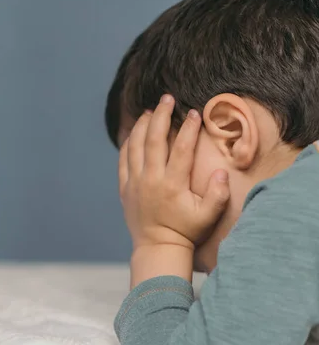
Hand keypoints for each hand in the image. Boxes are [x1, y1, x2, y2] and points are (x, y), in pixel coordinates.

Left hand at [119, 95, 229, 253]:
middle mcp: (151, 180)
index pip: (180, 148)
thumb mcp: (208, 216)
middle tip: (167, 98)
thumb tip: (222, 173)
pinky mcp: (125, 188)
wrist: (157, 246)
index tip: (193, 112)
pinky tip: (133, 132)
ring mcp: (135, 183)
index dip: (187, 128)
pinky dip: (127, 143)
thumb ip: (218, 195)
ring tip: (149, 111)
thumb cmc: (185, 230)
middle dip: (160, 115)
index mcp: (172, 184)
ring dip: (141, 125)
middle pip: (153, 139)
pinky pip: (123, 159)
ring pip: (134, 146)